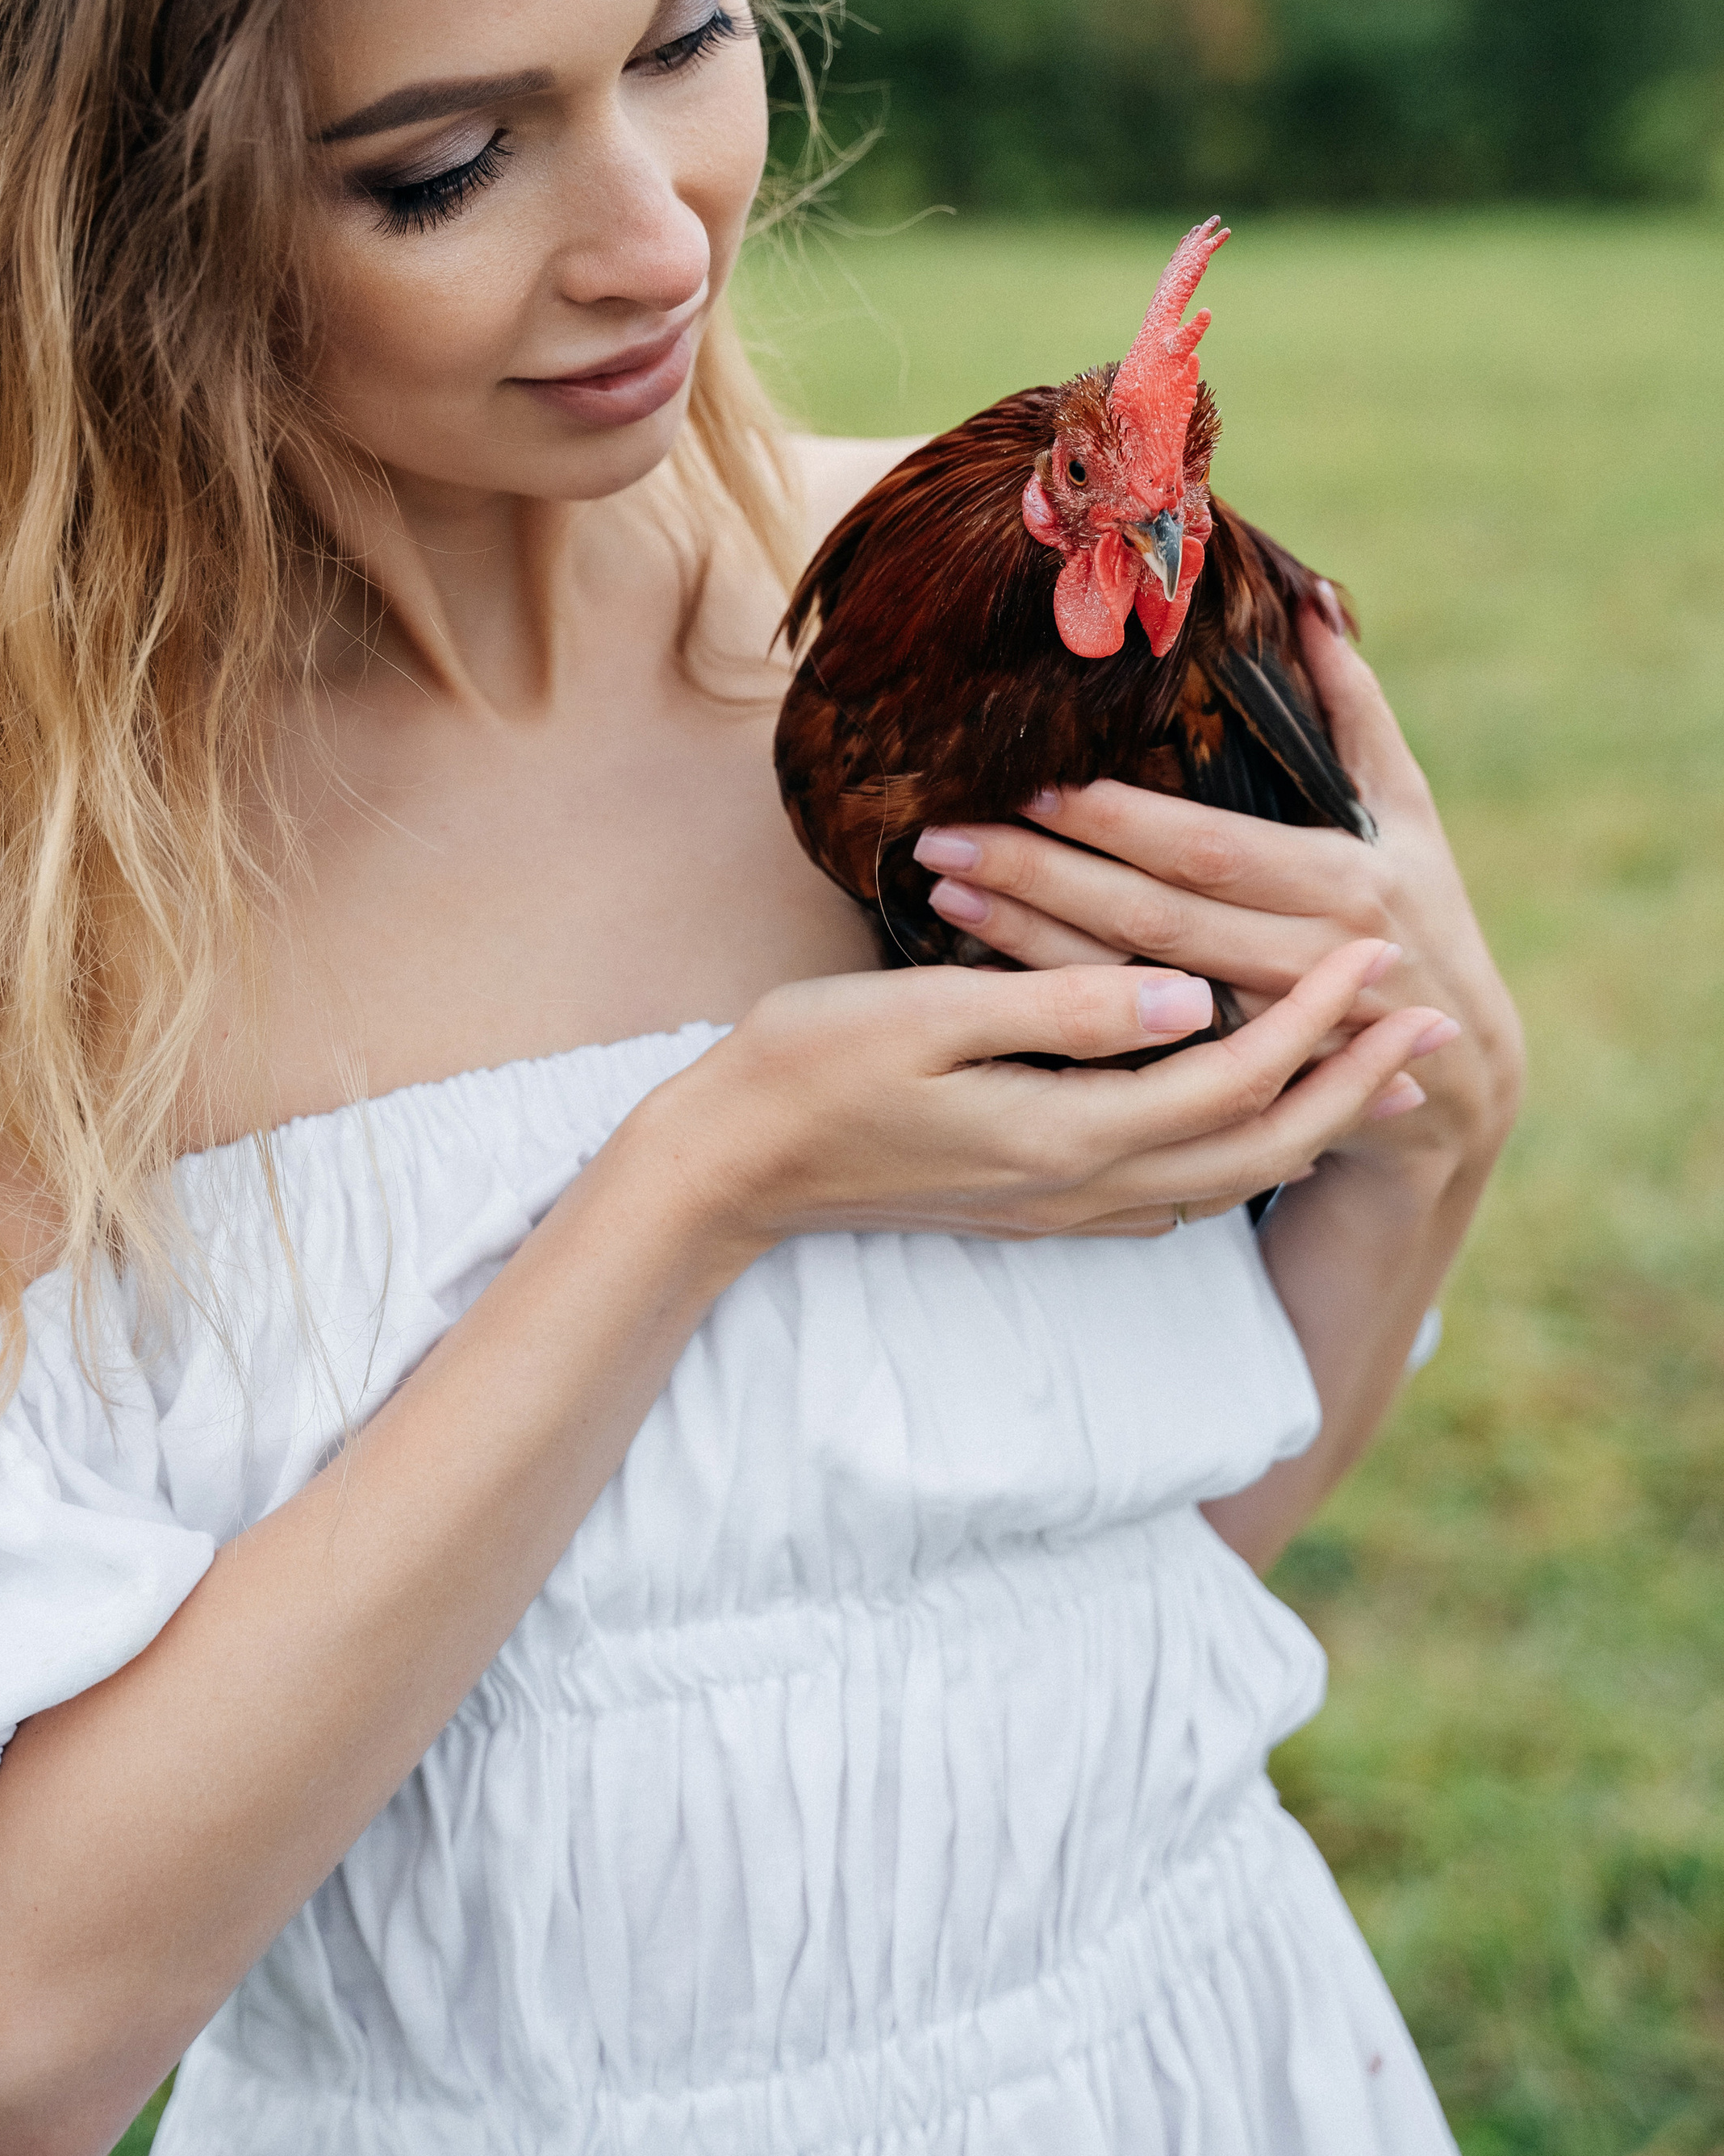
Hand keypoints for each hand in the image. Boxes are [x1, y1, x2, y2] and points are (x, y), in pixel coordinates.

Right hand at [643, 936, 1454, 1254]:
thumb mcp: (931, 1016)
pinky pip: (1174, 1192)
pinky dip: (1239, 1152)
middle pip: (1258, 1147)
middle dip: (1349, 1083)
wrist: (730, 1169)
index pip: (1233, 1076)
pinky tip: (1253, 1123)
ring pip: (1225, 1179)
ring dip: (1309, 1121)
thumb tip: (1191, 993)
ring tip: (1371, 1071)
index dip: (1314, 1014)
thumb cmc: (810, 1068)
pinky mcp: (1039, 1206)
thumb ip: (1069, 1006)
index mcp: (1068, 1133)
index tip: (1376, 947)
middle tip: (1425, 1024)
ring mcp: (1062, 1208)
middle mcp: (1083, 1187)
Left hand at [908, 610, 1522, 1188]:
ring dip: (1027, 940)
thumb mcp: (1407, 809)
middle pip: (1149, 918)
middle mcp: (1304, 962)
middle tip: (941, 835)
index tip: (1028, 779)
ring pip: (1125, 987)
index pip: (1203, 848)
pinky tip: (980, 968)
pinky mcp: (1231, 1083)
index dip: (1113, 819)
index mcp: (1340, 883)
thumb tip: (1308, 600)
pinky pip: (1127, 1043)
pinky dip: (1054, 1004)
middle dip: (1040, 875)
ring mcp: (1265, 1033)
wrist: (1457, 1073)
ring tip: (943, 891)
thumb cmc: (1424, 909)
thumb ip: (1354, 707)